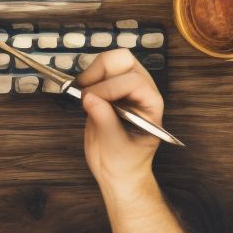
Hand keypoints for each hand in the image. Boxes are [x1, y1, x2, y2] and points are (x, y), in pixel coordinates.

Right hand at [77, 48, 163, 196]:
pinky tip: (81, 94)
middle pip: (125, 60)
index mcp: (150, 105)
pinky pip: (99, 71)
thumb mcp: (116, 146)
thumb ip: (105, 120)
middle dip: (102, 69)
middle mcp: (141, 91)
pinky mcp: (109, 89)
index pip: (133, 81)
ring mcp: (124, 88)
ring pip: (111, 60)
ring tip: (82, 92)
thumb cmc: (124, 162)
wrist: (118, 172)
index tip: (90, 100)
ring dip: (93, 71)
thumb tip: (88, 98)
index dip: (110, 87)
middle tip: (85, 88)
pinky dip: (87, 77)